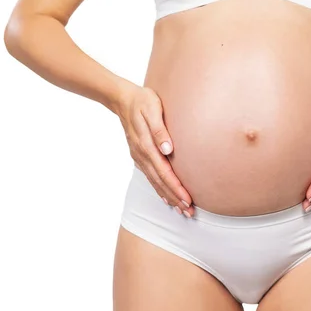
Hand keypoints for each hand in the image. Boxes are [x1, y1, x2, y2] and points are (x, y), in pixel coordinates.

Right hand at [115, 82, 192, 216]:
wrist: (122, 98)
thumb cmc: (143, 101)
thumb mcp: (152, 109)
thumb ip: (160, 129)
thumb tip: (168, 149)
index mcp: (146, 145)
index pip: (164, 172)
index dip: (176, 187)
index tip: (188, 200)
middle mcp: (142, 155)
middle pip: (160, 182)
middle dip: (175, 198)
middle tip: (189, 212)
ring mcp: (139, 156)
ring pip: (155, 182)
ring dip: (168, 197)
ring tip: (180, 209)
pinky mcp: (139, 155)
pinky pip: (150, 176)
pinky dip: (158, 188)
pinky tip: (165, 197)